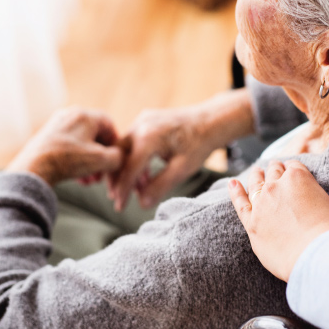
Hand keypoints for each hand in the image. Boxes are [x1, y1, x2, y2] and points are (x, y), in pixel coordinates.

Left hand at [8, 107, 122, 185]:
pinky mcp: (46, 138)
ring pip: (81, 143)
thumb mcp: (101, 160)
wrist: (34, 168)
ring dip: (89, 162)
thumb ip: (118, 156)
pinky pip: (68, 147)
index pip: (108, 124)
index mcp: (84, 115)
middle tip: (102, 173)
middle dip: (101, 156)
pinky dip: (76, 160)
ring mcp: (56, 126)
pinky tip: (77, 178)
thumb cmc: (68, 161)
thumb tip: (120, 156)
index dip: (115, 142)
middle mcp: (69, 116)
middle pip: (94, 135)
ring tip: (89, 180)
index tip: (116, 157)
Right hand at [109, 89, 253, 210]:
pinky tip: (143, 175)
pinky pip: (132, 141)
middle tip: (118, 199)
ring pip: (123, 149)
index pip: (128, 168)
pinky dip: (133, 158)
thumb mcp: (182, 169)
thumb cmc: (200, 144)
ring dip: (126, 169)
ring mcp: (142, 120)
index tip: (119, 207)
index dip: (123, 190)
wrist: (212, 120)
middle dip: (117, 179)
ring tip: (136, 190)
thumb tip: (142, 204)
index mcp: (148, 138)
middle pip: (118, 156)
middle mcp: (140, 125)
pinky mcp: (145, 120)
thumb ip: (160, 186)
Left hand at [228, 160, 328, 280]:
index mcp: (299, 178)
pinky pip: (239, 202)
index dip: (294, 170)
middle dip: (276, 170)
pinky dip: (235, 192)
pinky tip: (233, 184)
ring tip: (257, 172)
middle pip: (274, 172)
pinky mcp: (251, 222)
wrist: (313, 257)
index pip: (294, 167)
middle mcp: (277, 186)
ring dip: (257, 176)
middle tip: (276, 170)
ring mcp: (262, 203)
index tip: (294, 173)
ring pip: (256, 183)